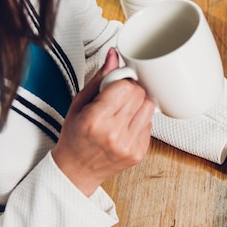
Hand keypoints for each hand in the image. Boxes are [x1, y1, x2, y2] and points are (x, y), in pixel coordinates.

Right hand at [51, 48, 153, 195]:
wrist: (77, 170)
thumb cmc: (75, 136)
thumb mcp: (79, 103)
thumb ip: (100, 78)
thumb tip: (114, 55)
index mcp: (95, 120)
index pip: (125, 87)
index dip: (123, 81)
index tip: (117, 84)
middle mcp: (114, 134)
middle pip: (140, 95)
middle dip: (131, 90)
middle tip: (119, 97)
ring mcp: (129, 145)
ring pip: (149, 108)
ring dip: (139, 104)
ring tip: (123, 111)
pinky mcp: (140, 153)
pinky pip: (150, 125)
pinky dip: (140, 121)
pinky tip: (126, 126)